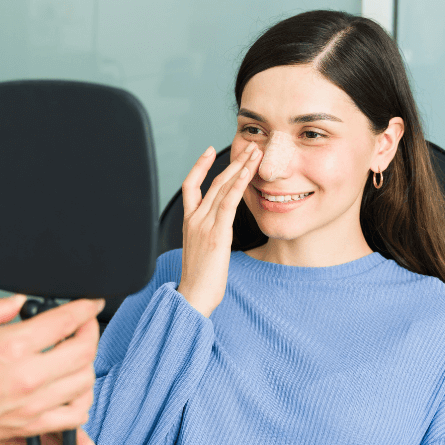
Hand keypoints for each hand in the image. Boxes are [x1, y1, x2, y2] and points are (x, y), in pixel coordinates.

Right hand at [0, 295, 102, 444]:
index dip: (86, 308)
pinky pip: (72, 420)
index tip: (90, 304)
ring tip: (76, 358)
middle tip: (84, 326)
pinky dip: (81, 405)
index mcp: (11, 346)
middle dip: (90, 333)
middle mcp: (27, 377)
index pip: (66, 321)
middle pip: (84, 352)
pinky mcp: (26, 428)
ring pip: (84, 385)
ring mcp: (30, 406)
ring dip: (86, 367)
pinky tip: (72, 393)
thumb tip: (18, 302)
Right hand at [176, 144, 262, 316]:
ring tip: (255, 153)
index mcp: (189, 223)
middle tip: (249, 147)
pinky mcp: (217, 234)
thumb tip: (221, 232)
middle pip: (213, 181)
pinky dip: (238, 185)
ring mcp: (203, 225)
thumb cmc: (200, 280)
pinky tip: (248, 173)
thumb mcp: (203, 252)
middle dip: (232, 162)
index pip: (191, 186)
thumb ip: (209, 236)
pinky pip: (228, 203)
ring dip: (240, 167)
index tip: (209, 151)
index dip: (199, 166)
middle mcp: (194, 219)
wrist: (192, 297)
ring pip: (222, 187)